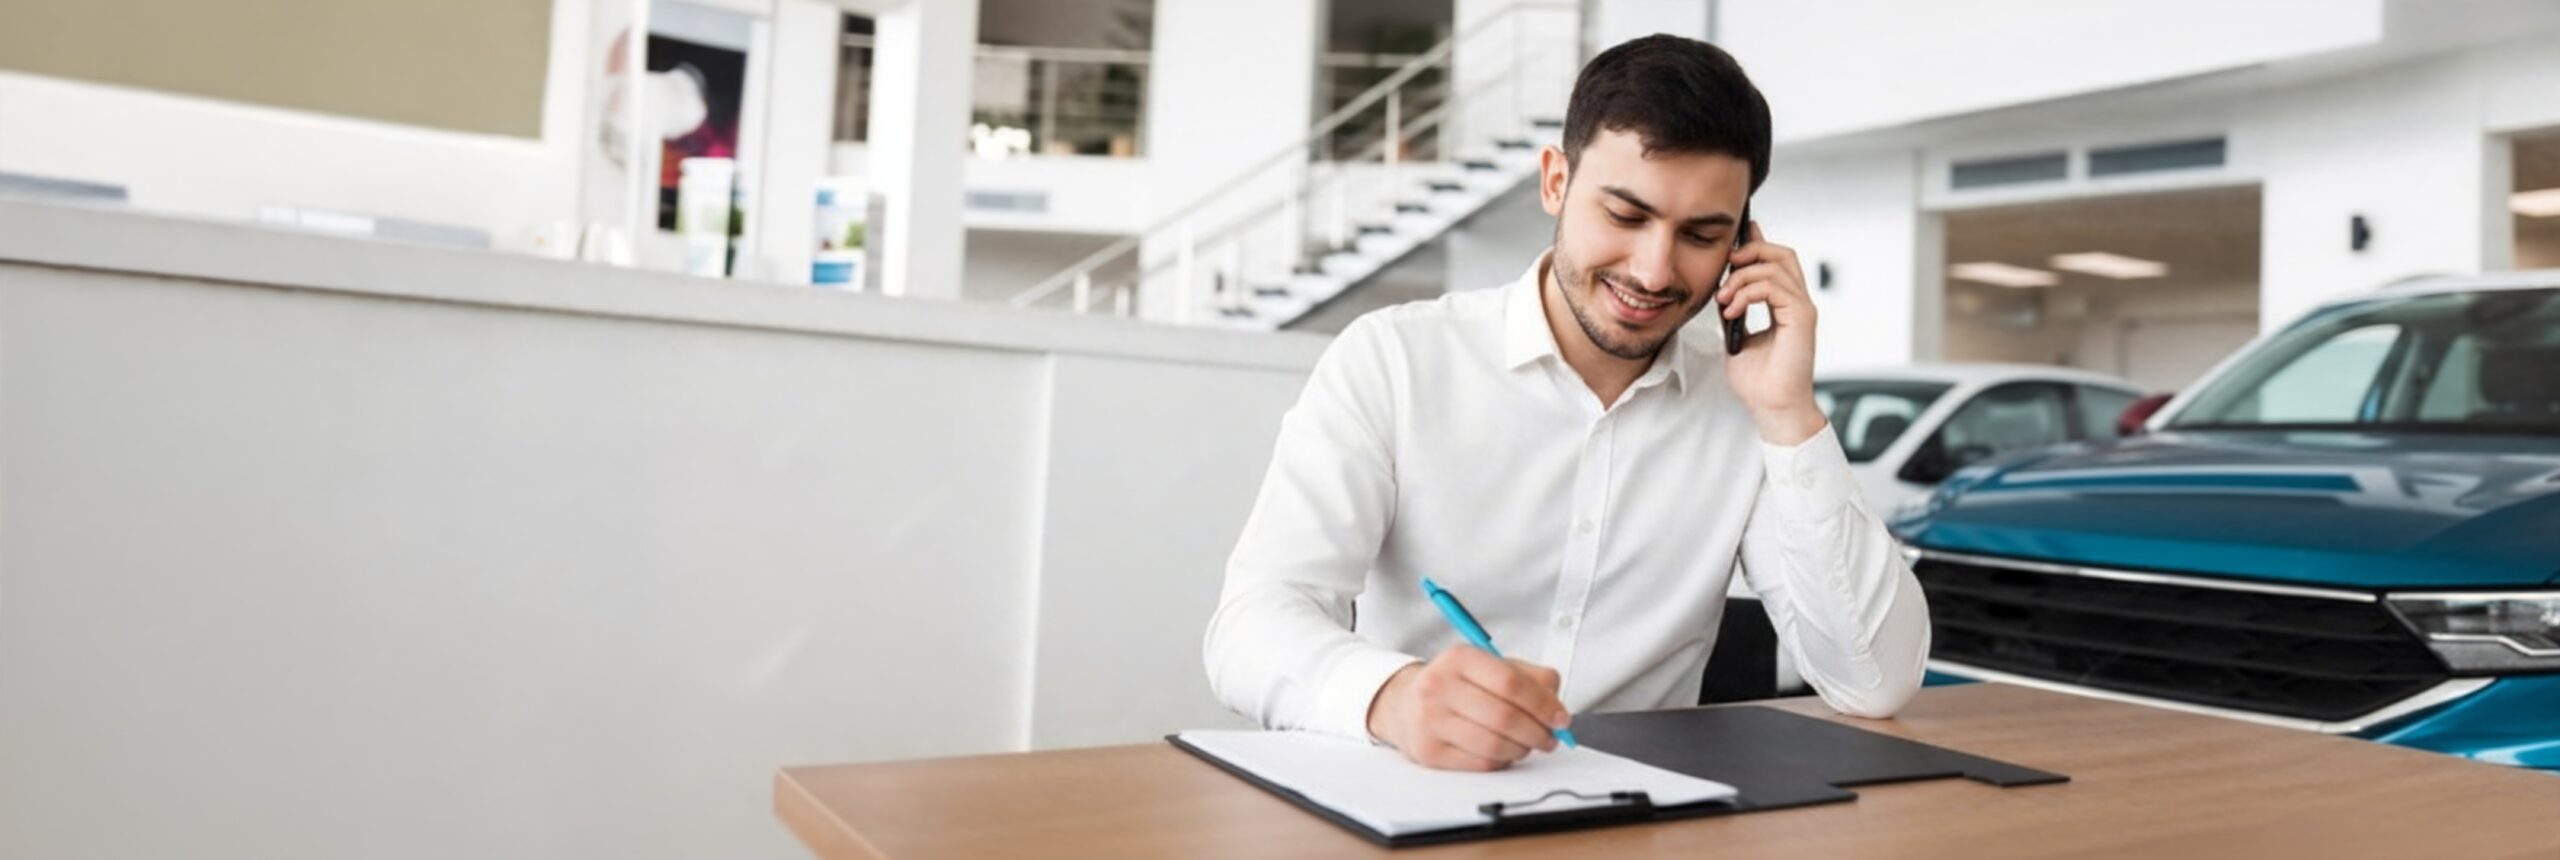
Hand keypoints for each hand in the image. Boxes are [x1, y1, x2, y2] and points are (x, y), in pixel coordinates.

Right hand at [1364, 645, 1569, 770]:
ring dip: (1522, 749)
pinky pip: (1481, 764)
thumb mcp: (1490, 666)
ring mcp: (1430, 721)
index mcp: (1459, 658)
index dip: (1543, 704)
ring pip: (1494, 745)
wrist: (1404, 703)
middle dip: (1538, 732)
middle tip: (1550, 738)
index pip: (1511, 683)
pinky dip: (1502, 761)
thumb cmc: (1458, 685)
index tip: (1561, 718)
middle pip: (1505, 717)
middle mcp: (1439, 686)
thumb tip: (1557, 707)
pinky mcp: (1428, 752)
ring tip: (1527, 744)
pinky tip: (1504, 752)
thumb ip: (1530, 678)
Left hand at [1716, 223, 1825, 444]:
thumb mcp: (1737, 337)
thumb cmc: (1758, 381)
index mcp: (1787, 305)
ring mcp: (1802, 309)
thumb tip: (1723, 289)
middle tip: (1726, 267)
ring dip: (1741, 279)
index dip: (1757, 245)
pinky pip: (1774, 288)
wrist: (1772, 407)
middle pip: (1782, 254)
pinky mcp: (1802, 319)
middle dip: (1750, 252)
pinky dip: (1747, 293)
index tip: (1733, 243)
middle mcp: (1798, 303)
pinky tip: (1732, 310)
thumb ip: (1734, 310)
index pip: (1777, 262)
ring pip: (1775, 267)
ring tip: (1723, 300)